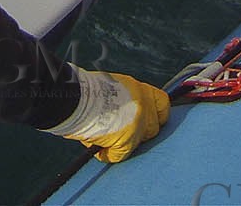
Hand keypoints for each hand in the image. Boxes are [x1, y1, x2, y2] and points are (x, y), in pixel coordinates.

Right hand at [47, 67, 169, 162]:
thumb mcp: (113, 86)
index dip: (156, 113)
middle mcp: (143, 106)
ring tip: (103, 137)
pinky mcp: (127, 141)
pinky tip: (98, 148)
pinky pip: (120, 154)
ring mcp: (138, 125)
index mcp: (139, 89)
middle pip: (153, 127)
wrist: (78, 98)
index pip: (162, 103)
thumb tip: (124, 112)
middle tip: (120, 131)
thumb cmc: (88, 92)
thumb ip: (125, 98)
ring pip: (138, 142)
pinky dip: (108, 154)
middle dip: (139, 132)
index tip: (148, 118)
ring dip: (123, 143)